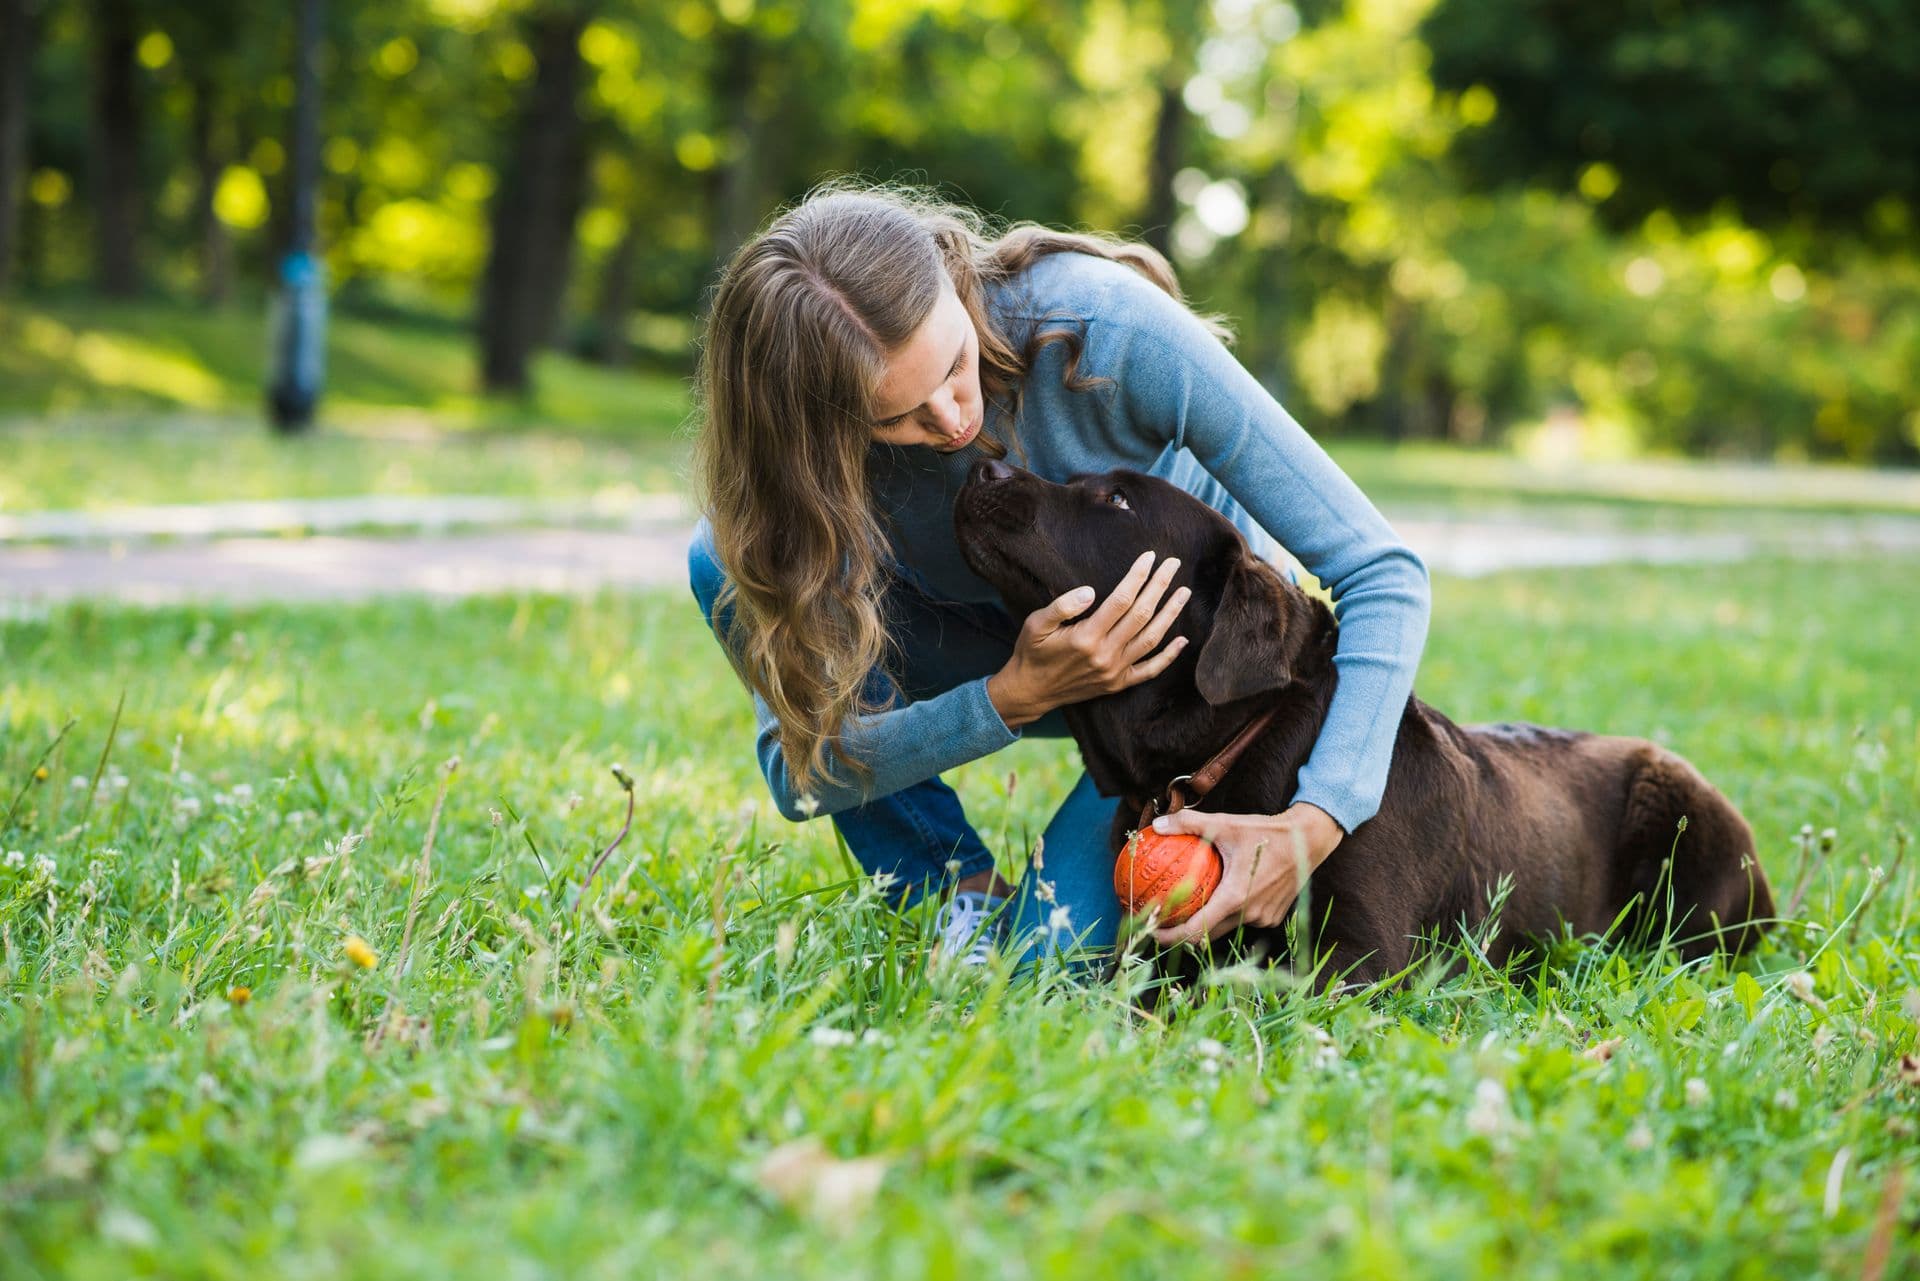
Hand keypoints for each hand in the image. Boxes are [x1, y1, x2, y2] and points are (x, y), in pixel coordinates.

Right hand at [987, 550, 1189, 728]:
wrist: (1030, 691)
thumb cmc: (1032, 652)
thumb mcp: (1035, 624)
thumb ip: (1062, 606)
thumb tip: (1089, 591)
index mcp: (1086, 637)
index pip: (1121, 600)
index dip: (1138, 576)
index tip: (1150, 557)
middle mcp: (1105, 654)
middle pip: (1141, 614)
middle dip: (1159, 586)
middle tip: (1173, 564)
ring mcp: (1114, 671)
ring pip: (1151, 639)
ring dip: (1170, 614)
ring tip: (1184, 592)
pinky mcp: (1118, 684)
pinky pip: (1149, 670)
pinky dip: (1168, 656)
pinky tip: (1183, 640)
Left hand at [1150, 802, 1344, 945]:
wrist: (1309, 839)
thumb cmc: (1266, 831)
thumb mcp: (1225, 823)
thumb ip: (1189, 824)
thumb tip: (1157, 824)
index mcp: (1235, 898)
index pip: (1195, 930)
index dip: (1170, 936)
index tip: (1150, 930)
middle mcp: (1250, 914)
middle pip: (1207, 934)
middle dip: (1181, 933)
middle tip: (1160, 920)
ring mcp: (1263, 918)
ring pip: (1225, 927)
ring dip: (1205, 923)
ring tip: (1183, 910)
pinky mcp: (1273, 917)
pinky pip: (1242, 920)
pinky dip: (1226, 914)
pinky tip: (1214, 899)